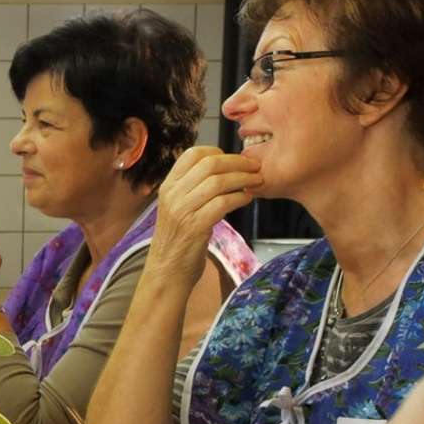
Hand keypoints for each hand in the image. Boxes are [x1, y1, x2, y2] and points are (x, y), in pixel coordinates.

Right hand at [152, 146, 260, 285]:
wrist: (166, 271)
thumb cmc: (178, 239)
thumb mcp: (178, 207)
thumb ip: (193, 188)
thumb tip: (224, 168)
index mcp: (168, 186)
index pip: (192, 154)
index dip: (218, 152)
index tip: (234, 161)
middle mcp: (172, 195)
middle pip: (209, 164)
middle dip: (238, 162)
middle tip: (254, 167)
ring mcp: (182, 211)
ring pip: (218, 182)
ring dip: (244, 179)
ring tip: (256, 182)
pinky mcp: (195, 227)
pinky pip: (223, 203)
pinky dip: (240, 198)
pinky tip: (247, 200)